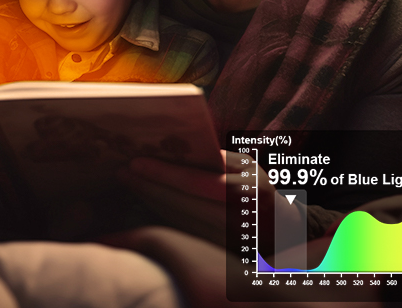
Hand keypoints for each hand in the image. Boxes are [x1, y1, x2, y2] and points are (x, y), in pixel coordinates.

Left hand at [118, 150, 300, 249]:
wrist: (279, 229)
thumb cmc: (257, 188)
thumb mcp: (246, 167)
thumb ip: (217, 159)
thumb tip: (178, 150)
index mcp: (247, 193)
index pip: (196, 183)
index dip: (163, 173)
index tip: (135, 163)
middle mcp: (236, 220)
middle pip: (180, 202)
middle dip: (148, 186)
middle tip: (122, 171)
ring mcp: (224, 240)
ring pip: (176, 218)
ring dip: (149, 199)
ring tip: (130, 182)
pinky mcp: (213, 251)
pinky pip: (180, 230)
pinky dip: (160, 213)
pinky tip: (147, 199)